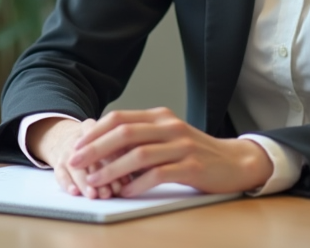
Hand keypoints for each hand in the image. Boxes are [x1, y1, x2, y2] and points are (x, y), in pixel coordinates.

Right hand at [28, 117, 122, 198]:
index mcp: (91, 126)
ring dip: (85, 183)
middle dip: (100, 173)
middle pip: (88, 155)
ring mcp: (66, 152)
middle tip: (112, 189)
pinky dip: (67, 184)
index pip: (102, 137)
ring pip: (74, 167)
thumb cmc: (98, 142)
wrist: (69, 139)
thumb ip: (122, 149)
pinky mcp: (58, 164)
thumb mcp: (108, 137)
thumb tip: (138, 168)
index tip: (126, 172)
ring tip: (95, 195)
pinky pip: (60, 174)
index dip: (115, 156)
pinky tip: (75, 192)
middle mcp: (77, 138)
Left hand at [66, 107, 273, 196]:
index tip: (76, 148)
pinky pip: (159, 174)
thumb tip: (101, 150)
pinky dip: (138, 184)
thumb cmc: (195, 153)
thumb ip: (141, 139)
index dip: (94, 132)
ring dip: (112, 169)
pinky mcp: (193, 166)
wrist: (234, 162)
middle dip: (95, 148)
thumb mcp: (167, 138)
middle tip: (75, 163)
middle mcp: (170, 126)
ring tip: (95, 182)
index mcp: (160, 117)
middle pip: (124, 133)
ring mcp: (182, 145)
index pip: (119, 118)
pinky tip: (126, 192)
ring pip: (139, 154)